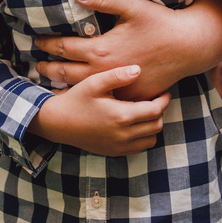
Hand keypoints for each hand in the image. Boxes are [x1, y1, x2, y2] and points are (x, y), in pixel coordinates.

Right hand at [29, 65, 170, 155]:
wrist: (57, 123)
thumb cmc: (76, 99)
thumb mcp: (94, 82)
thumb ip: (117, 75)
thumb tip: (138, 70)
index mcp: (121, 116)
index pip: (155, 111)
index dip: (163, 100)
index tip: (164, 92)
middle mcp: (123, 135)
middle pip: (156, 126)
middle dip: (160, 112)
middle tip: (155, 100)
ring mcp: (119, 146)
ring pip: (150, 140)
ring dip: (152, 126)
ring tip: (145, 112)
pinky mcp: (114, 152)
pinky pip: (138, 148)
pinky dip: (142, 137)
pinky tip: (134, 124)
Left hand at [35, 0, 221, 100]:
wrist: (188, 46)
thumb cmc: (160, 22)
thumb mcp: (130, 6)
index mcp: (101, 49)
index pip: (64, 48)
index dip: (47, 45)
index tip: (37, 43)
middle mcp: (105, 71)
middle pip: (66, 73)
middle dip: (48, 68)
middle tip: (36, 66)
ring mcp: (118, 87)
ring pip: (82, 89)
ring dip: (63, 84)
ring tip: (51, 81)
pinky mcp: (130, 96)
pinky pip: (105, 98)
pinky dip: (89, 96)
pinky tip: (82, 94)